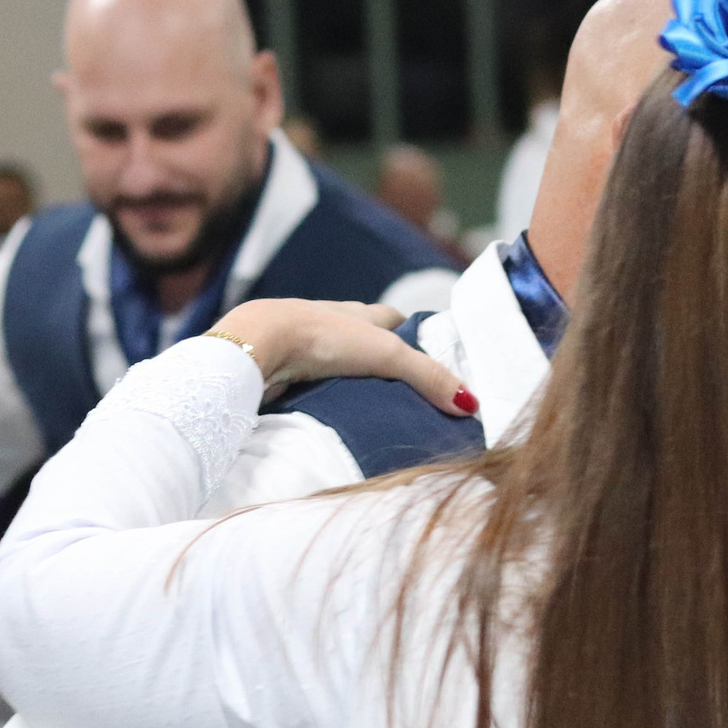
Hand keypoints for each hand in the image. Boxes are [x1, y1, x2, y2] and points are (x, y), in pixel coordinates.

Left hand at [206, 299, 476, 415]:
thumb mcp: (387, 355)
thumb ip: (429, 377)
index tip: (434, 360)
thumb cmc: (322, 338)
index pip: (396, 321)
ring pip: (340, 365)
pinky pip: (316, 384)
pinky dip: (328, 397)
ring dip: (355, 383)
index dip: (415, 337)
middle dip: (386, 364)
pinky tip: (336, 415)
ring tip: (378, 411)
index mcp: (359, 313)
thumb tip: (470, 404)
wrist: (257, 346)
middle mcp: (332, 325)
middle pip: (368, 343)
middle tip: (410, 394)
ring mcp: (306, 348)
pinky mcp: (285, 370)